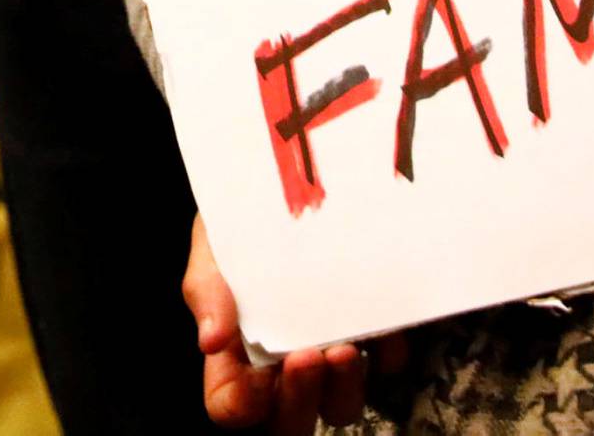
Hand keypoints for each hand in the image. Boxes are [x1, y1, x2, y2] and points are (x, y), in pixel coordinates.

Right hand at [184, 215, 399, 431]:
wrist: (288, 183)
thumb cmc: (239, 222)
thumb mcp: (213, 246)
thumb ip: (207, 289)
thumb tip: (210, 339)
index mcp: (236, 353)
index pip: (230, 405)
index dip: (240, 404)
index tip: (254, 379)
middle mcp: (282, 367)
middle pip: (290, 422)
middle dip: (299, 400)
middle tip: (305, 358)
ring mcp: (328, 355)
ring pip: (340, 405)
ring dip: (344, 386)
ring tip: (345, 347)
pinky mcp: (370, 337)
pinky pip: (386, 365)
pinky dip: (386, 353)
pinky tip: (381, 325)